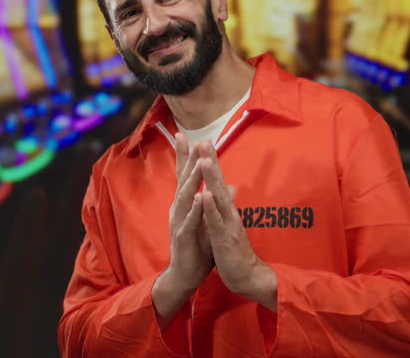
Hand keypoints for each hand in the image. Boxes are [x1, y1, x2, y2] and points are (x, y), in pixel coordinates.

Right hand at [152, 136, 213, 326]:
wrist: (186, 274)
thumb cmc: (198, 246)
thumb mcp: (208, 220)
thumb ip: (215, 202)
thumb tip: (230, 185)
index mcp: (186, 204)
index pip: (186, 175)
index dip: (186, 155)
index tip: (186, 134)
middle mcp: (179, 209)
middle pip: (184, 180)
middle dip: (189, 159)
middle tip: (193, 138)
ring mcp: (180, 222)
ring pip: (186, 197)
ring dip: (193, 179)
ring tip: (200, 162)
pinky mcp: (184, 238)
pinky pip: (189, 221)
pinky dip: (194, 209)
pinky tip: (198, 197)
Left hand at [198, 146, 276, 310]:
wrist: (247, 276)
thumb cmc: (235, 250)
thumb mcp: (229, 225)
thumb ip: (227, 205)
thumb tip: (229, 188)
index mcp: (226, 210)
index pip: (217, 182)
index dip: (211, 162)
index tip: (203, 142)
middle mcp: (228, 213)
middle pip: (219, 183)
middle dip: (211, 161)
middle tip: (205, 140)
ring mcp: (228, 225)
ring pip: (219, 199)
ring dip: (212, 179)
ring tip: (205, 160)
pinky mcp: (225, 239)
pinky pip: (217, 222)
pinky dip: (212, 208)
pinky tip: (206, 195)